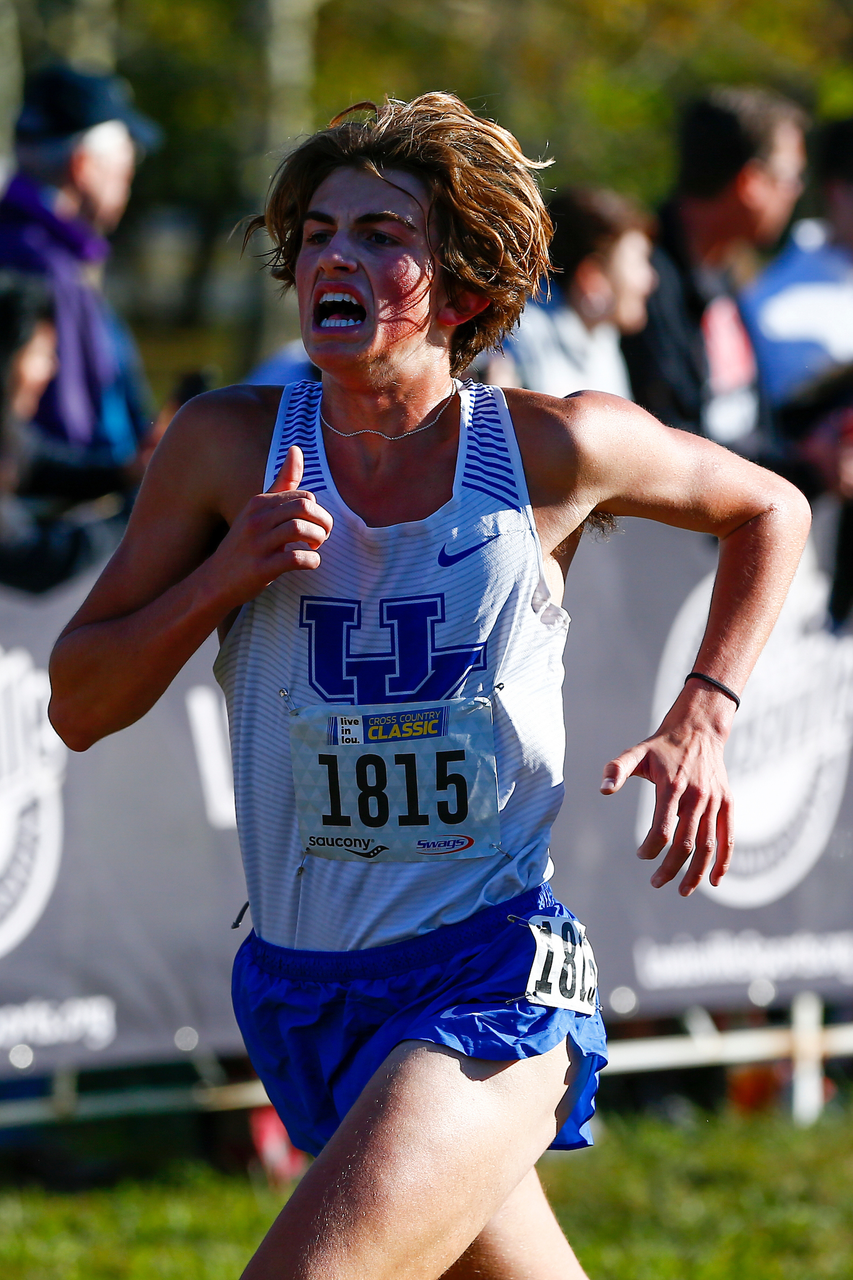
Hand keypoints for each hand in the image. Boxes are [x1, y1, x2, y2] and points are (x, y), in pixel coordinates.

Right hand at [209, 445, 332, 606]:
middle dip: (323, 523)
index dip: (317, 511)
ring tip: (313, 548)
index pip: (303, 496)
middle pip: (305, 508)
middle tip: (320, 537)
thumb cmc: (244, 544)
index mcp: (258, 503)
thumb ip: (282, 482)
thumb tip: (296, 449)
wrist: (214, 581)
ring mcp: (257, 544)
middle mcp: (256, 519)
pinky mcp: (261, 568)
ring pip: (301, 529)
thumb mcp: (258, 510)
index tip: (314, 526)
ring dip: (318, 540)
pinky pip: (296, 558)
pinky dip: (312, 561)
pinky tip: (309, 563)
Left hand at [600, 689, 734, 895]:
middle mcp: (696, 796)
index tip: (641, 855)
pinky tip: (716, 881)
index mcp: (672, 787)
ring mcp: (714, 801)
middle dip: (670, 868)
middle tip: (655, 882)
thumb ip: (617, 770)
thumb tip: (602, 790)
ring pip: (708, 845)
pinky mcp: (727, 803)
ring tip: (682, 890)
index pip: (662, 829)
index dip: (651, 848)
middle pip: (685, 844)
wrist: (698, 730)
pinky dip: (724, 861)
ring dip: (696, 872)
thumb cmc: (662, 746)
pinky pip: (728, 836)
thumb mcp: (636, 753)